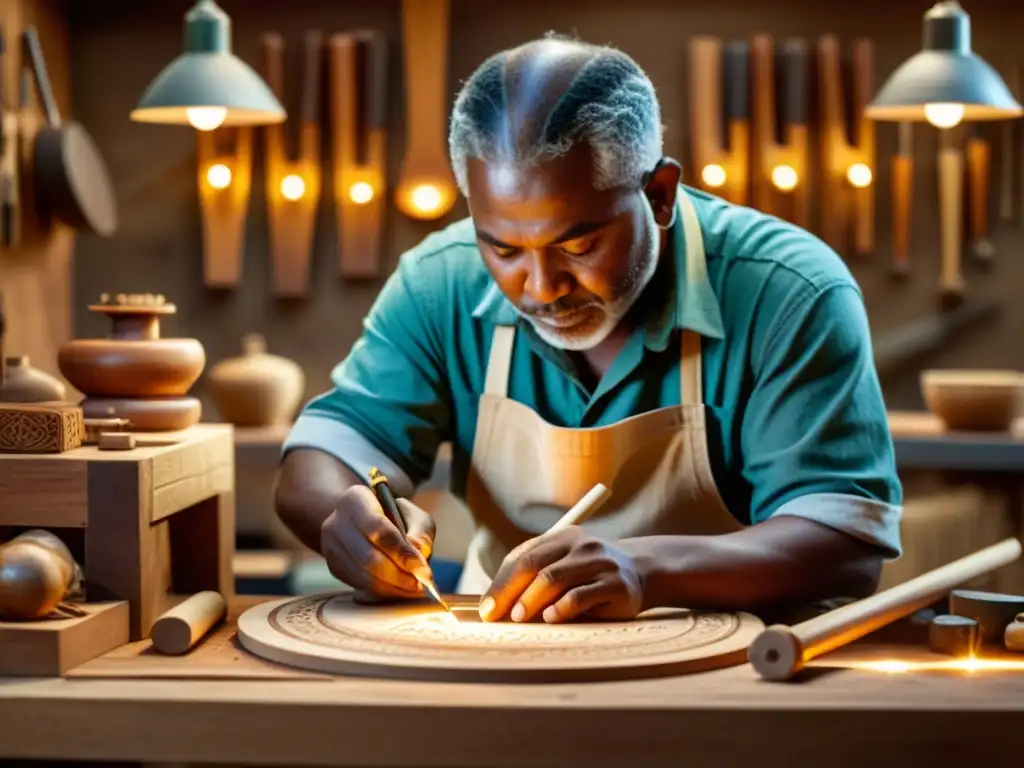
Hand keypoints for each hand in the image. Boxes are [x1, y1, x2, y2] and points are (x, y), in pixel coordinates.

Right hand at [320, 485, 435, 599]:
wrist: (363, 523)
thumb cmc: (394, 517)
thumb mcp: (413, 516)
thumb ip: (421, 532)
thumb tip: (419, 555)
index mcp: (356, 499)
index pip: (378, 528)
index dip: (401, 551)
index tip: (422, 569)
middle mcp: (337, 522)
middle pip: (368, 557)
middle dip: (398, 576)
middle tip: (420, 585)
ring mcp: (330, 546)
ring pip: (363, 576)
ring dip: (392, 588)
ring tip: (413, 590)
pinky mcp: (333, 567)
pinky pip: (358, 586)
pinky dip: (382, 592)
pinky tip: (398, 590)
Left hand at [478, 527, 646, 623]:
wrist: (642, 573)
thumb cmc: (591, 576)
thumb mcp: (565, 567)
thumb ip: (537, 577)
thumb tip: (498, 606)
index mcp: (562, 537)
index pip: (522, 557)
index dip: (501, 583)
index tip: (487, 608)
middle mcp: (580, 545)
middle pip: (534, 565)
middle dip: (509, 592)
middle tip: (496, 615)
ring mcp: (598, 563)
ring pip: (554, 578)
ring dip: (531, 600)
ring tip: (519, 618)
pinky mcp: (614, 584)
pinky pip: (581, 595)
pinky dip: (561, 608)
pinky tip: (550, 618)